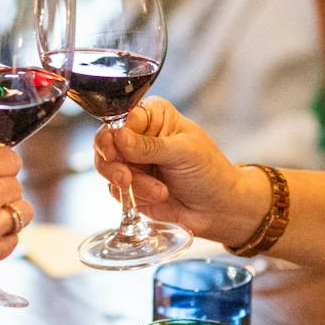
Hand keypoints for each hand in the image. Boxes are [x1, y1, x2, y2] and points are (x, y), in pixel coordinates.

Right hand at [92, 99, 257, 242]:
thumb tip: (118, 136)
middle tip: (125, 178)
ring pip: (107, 169)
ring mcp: (132, 163)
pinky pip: (115, 191)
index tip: (114, 149)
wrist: (219, 209)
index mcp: (152, 116)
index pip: (119, 118)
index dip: (112, 135)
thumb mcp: (183, 152)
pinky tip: (159, 197)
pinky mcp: (130, 187)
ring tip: (159, 191)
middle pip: (105, 144)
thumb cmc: (210, 172)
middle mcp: (138, 136)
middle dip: (114, 165)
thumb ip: (149, 146)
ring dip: (132, 184)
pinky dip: (134, 197)